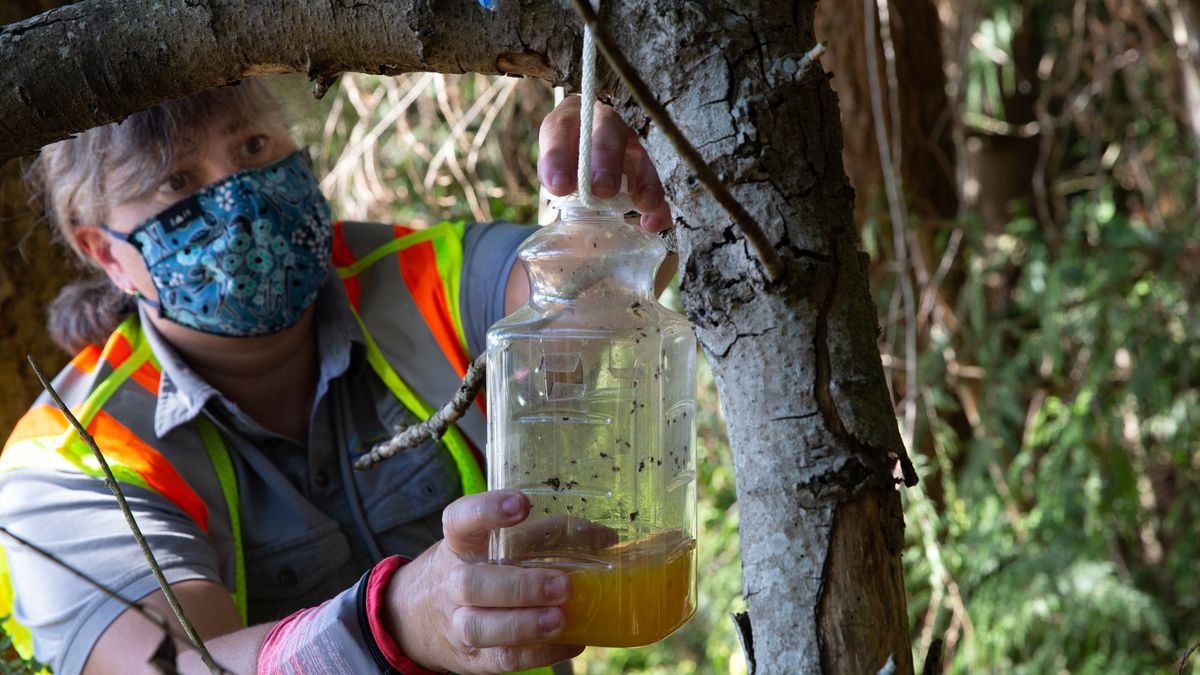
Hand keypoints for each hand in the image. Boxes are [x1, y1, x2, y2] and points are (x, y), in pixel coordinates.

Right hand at [386, 490, 583, 673]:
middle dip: (519, 586)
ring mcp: (457, 623)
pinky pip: (501, 659)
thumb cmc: (475, 569)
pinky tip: (568, 641)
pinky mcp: (472, 657)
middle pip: (473, 584)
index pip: (460, 520)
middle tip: (562, 584)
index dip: (487, 510)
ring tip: (560, 620)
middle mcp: (452, 582)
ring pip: (481, 627)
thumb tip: (605, 537)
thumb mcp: (493, 545)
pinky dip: (536, 653)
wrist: (417, 617)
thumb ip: (542, 536)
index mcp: (459, 544)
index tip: (521, 504)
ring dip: (523, 625)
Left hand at [538, 96, 673, 231]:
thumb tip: (561, 186)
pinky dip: (658, 204)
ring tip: (644, 205)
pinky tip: (653, 222)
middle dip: (607, 160)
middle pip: (608, 132)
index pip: (560, 130)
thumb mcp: (550, 162)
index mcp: (570, 120)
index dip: (559, 157)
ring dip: (643, 181)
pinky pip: (654, 186)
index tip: (559, 186)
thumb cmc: (563, 157)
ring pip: (640, 156)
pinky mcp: (644, 169)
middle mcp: (604, 124)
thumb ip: (553, 172)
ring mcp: (628, 144)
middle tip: (603, 189)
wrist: (580, 153)